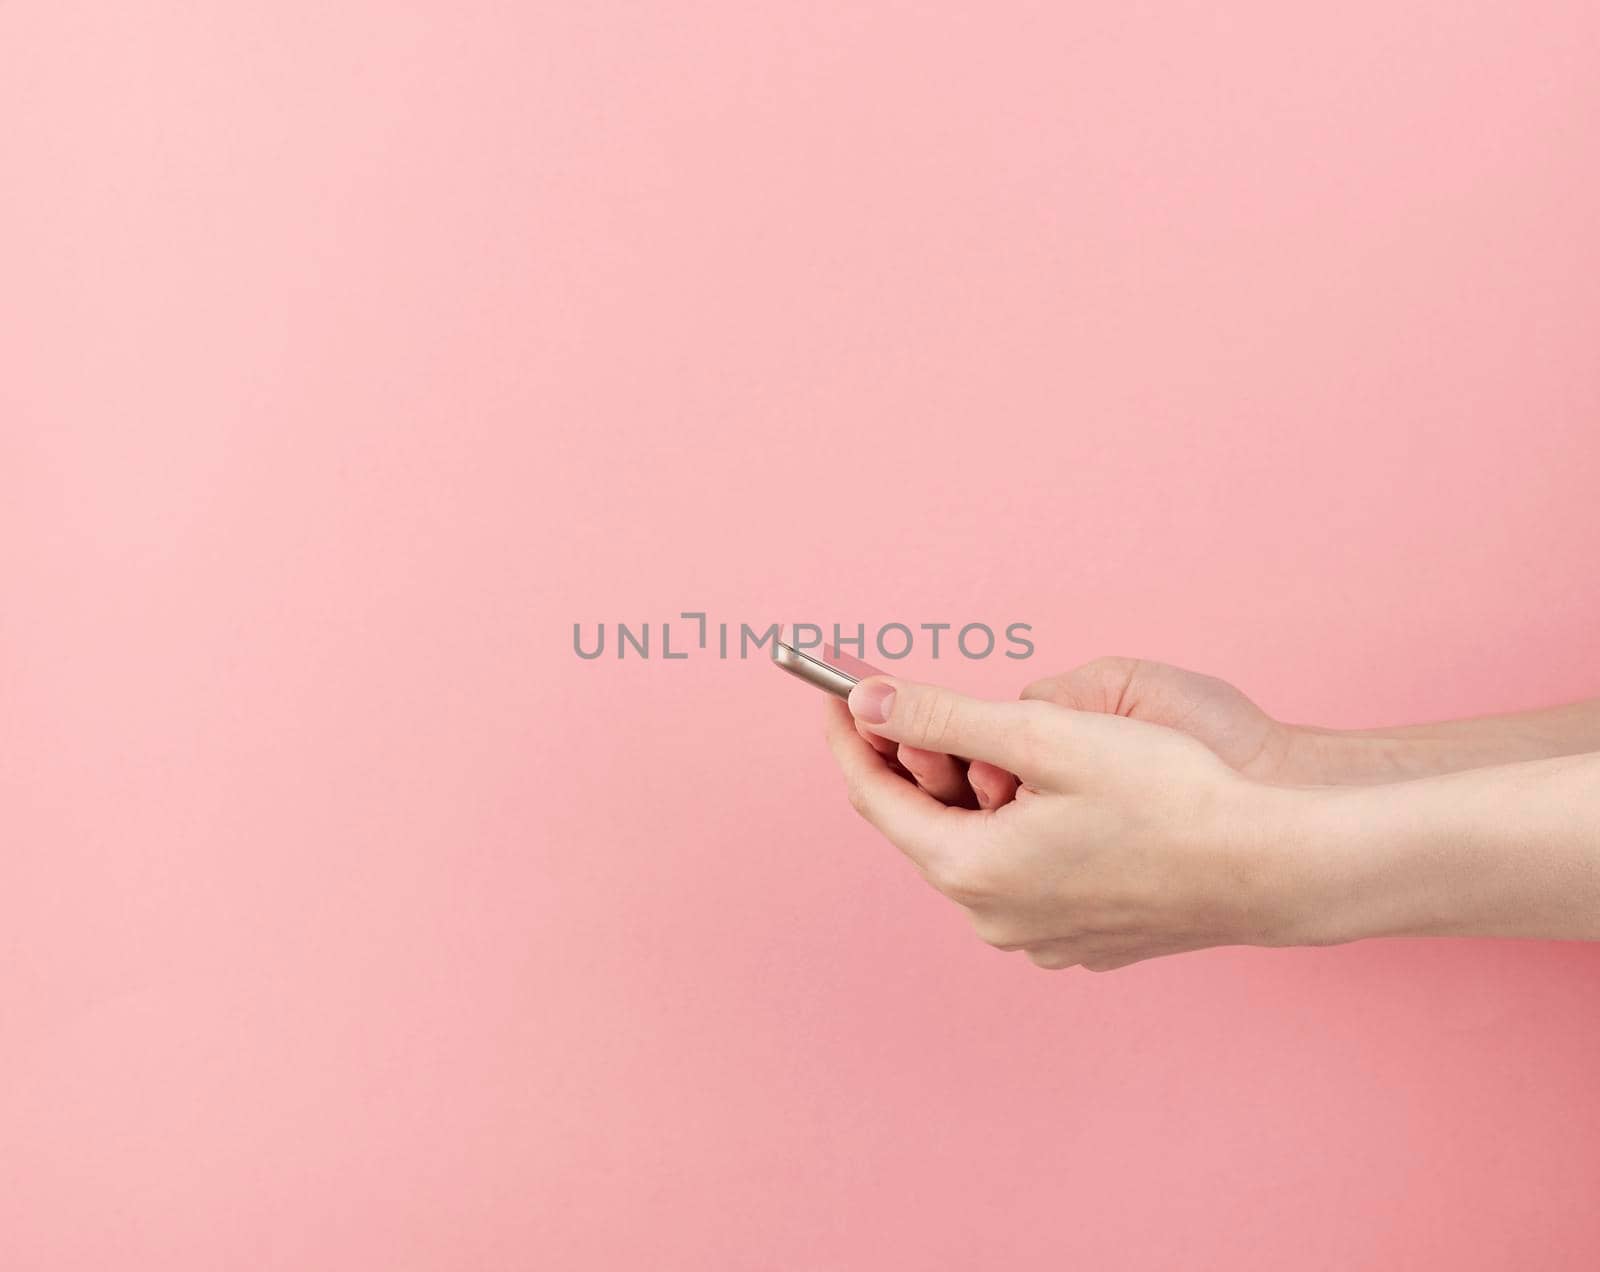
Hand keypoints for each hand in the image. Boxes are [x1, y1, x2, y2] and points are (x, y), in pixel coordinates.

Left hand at [825, 676, 1302, 971]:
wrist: (1277, 865)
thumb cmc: (1172, 794)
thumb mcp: (1044, 738)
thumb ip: (945, 717)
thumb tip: (866, 702)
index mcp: (971, 870)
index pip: (877, 797)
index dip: (851, 738)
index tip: (837, 693)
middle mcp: (993, 918)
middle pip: (926, 826)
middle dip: (915, 762)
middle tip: (909, 703)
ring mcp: (1039, 937)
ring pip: (976, 850)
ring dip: (972, 797)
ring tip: (996, 745)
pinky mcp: (1084, 938)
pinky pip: (1023, 876)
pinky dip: (1016, 831)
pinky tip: (1051, 796)